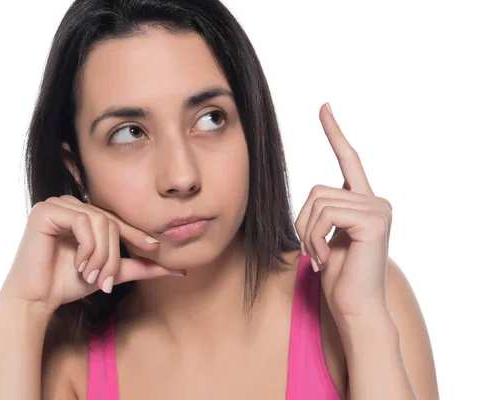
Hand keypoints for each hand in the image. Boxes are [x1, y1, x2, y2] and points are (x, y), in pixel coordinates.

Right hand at [0, 195, 182, 316]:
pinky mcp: (45, 211)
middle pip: (110, 222)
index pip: (116, 220)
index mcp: (83, 214)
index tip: (154, 248)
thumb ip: (142, 267)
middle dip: (114, 255)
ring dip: (101, 255)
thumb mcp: (112, 273)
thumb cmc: (69, 284)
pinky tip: (79, 265)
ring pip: (100, 222)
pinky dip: (87, 247)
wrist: (36, 299)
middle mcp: (70, 204)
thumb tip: (180, 270)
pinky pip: (82, 222)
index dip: (136, 234)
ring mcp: (56, 204)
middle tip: (107, 283)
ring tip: (92, 276)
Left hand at [294, 103, 392, 320]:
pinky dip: (314, 238)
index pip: (348, 160)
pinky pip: (324, 214)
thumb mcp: (324, 236)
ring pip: (317, 201)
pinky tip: (325, 258)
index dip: (334, 133)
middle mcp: (376, 200)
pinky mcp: (374, 219)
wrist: (353, 307)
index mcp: (363, 202)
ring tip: (319, 255)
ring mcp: (378, 208)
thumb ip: (323, 211)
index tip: (324, 108)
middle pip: (316, 189)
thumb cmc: (337, 276)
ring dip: (307, 233)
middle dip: (303, 222)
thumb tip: (315, 196)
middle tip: (312, 250)